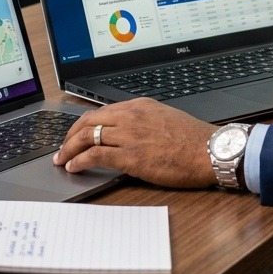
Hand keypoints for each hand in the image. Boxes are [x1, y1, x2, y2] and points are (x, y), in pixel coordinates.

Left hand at [52, 98, 218, 188]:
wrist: (210, 151)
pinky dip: (79, 161)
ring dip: (69, 149)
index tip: (76, 134)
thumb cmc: (194, 140)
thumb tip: (128, 134)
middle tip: (62, 148)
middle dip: (70, 136)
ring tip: (62, 159)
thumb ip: (144, 122)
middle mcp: (131, 116)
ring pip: (87, 137)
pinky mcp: (130, 156)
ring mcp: (130, 135)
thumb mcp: (165, 119)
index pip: (102, 112)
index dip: (83, 124)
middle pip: (88, 121)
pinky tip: (74, 167)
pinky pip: (95, 156)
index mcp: (140, 106)